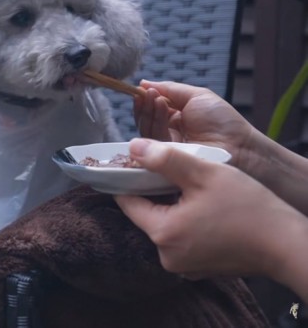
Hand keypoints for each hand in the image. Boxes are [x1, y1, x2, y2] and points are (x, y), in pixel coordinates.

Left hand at [114, 138, 307, 280]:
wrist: (288, 245)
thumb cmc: (250, 209)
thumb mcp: (205, 173)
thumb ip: (166, 158)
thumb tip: (134, 147)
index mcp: (163, 234)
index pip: (128, 202)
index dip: (129, 178)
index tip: (134, 161)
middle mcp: (167, 256)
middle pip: (146, 214)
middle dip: (154, 191)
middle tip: (167, 168)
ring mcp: (183, 266)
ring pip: (165, 225)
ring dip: (172, 205)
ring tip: (187, 185)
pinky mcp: (199, 268)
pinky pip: (182, 238)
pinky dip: (186, 221)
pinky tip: (201, 206)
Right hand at [134, 80, 254, 168]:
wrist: (238, 145)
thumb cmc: (222, 121)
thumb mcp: (196, 96)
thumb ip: (170, 89)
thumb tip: (142, 82)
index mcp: (176, 118)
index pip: (152, 109)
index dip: (145, 99)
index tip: (141, 89)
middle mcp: (169, 132)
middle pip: (146, 119)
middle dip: (145, 104)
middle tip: (147, 93)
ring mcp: (166, 146)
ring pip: (146, 128)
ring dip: (149, 110)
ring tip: (156, 98)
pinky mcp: (164, 158)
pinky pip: (152, 139)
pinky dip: (154, 120)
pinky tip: (160, 107)